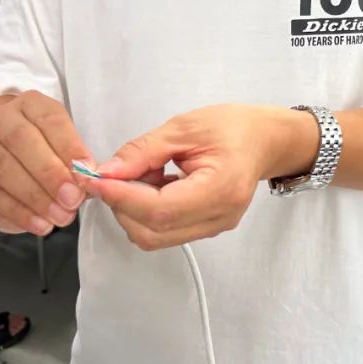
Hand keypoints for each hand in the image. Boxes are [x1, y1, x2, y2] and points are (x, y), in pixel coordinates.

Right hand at [0, 91, 89, 236]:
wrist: (0, 151)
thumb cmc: (41, 148)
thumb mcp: (62, 145)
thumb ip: (73, 159)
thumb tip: (88, 180)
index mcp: (29, 105)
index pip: (50, 119)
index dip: (69, 146)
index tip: (87, 172)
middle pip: (21, 141)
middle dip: (50, 174)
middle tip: (72, 199)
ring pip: (2, 168)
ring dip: (35, 197)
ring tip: (60, 217)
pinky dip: (17, 212)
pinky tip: (39, 223)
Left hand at [78, 104, 315, 249]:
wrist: (266, 140)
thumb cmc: (233, 127)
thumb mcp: (184, 127)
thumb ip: (142, 151)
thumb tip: (105, 174)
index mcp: (220, 189)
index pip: (159, 210)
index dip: (121, 198)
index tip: (96, 179)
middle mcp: (217, 218)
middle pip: (152, 232)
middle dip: (123, 205)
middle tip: (117, 172)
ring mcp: (212, 228)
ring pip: (154, 236)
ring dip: (133, 209)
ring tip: (143, 173)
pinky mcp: (204, 228)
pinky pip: (164, 230)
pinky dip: (146, 210)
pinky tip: (154, 182)